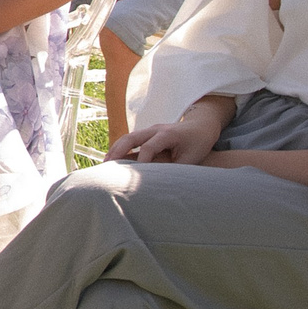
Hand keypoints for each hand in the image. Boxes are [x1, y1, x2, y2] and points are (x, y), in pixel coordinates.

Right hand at [107, 109, 221, 165]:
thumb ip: (175, 169)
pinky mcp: (148, 133)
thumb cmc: (198, 144)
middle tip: (107, 165)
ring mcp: (151, 130)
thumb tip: (160, 182)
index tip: (132, 176)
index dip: (141, 161)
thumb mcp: (191, 159)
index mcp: (167, 135)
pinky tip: (113, 158)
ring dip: (116, 149)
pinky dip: (121, 148)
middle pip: (132, 138)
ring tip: (105, 163)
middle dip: (118, 151)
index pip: (148, 147)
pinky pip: (131, 139)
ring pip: (128, 137)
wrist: (201, 126)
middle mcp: (156, 129)